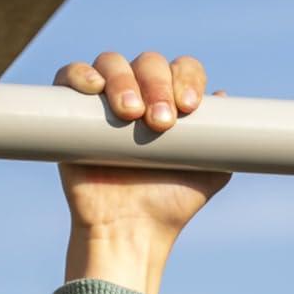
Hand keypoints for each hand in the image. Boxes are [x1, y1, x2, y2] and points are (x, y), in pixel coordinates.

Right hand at [53, 50, 230, 234]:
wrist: (129, 230)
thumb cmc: (169, 203)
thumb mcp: (210, 172)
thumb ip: (224, 140)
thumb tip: (223, 96)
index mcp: (172, 101)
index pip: (183, 69)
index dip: (187, 79)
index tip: (188, 108)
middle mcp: (140, 94)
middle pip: (149, 63)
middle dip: (157, 85)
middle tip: (160, 123)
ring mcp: (104, 100)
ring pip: (111, 63)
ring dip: (123, 81)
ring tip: (130, 115)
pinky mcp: (71, 110)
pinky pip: (70, 74)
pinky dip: (80, 73)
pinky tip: (92, 87)